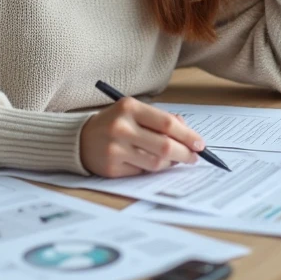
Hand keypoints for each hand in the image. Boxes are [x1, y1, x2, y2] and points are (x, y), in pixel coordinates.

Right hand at [79, 97, 205, 177]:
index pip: (167, 123)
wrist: (80, 138)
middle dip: (185, 153)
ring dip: (171, 163)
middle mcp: (121, 127)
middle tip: (194, 157)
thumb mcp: (135, 111)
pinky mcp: (112, 168)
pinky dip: (152, 169)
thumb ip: (161, 119)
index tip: (200, 144)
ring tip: (175, 160)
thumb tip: (189, 133)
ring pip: (156, 162)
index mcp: (129, 108)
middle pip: (165, 146)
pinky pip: (142, 172)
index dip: (188, 136)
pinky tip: (153, 163)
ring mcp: (115, 149)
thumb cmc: (115, 123)